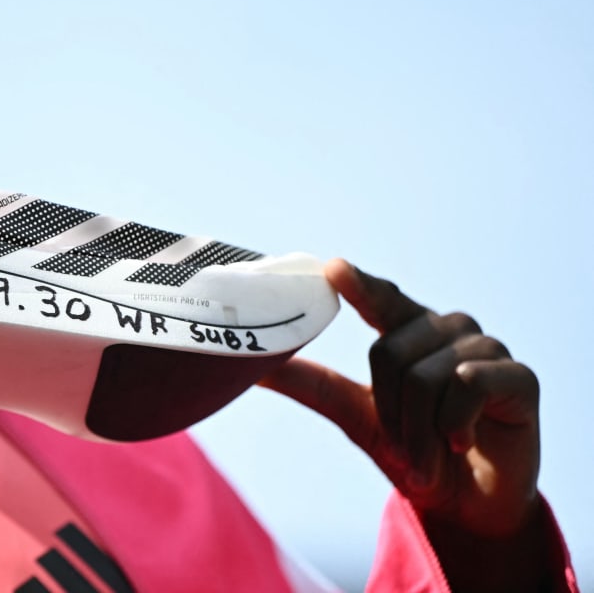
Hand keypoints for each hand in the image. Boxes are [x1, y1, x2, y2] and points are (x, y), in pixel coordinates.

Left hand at [261, 259, 551, 588]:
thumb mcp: (355, 414)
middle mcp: (447, 328)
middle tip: (404, 444)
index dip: (359, 283)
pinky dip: (453, 426)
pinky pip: (468, 386)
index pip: (381, 298)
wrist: (466, 504)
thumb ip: (311, 383)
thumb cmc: (413, 449)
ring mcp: (486, 348)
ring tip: (433, 451)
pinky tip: (462, 442)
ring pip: (425, 376)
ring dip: (418, 430)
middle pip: (389, 353)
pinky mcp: (518, 376)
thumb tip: (255, 363)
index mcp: (408, 330)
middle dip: (387, 412)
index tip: (332, 269)